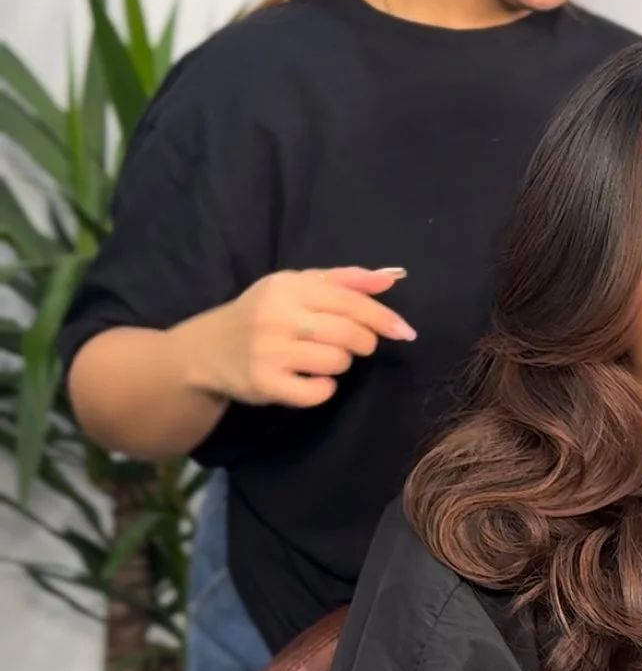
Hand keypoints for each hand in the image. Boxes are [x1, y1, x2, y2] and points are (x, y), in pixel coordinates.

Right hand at [191, 266, 414, 408]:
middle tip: (356, 344)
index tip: (404, 331)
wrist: (207, 350)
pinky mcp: (265, 383)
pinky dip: (323, 388)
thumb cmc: (263, 313)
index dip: (382, 317)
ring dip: (340, 363)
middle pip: (349, 333)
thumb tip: (392, 278)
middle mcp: (278, 315)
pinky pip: (317, 392)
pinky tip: (311, 379)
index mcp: (290, 286)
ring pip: (337, 362)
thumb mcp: (297, 285)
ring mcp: (269, 351)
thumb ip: (344, 280)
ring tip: (322, 358)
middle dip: (364, 342)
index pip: (350, 301)